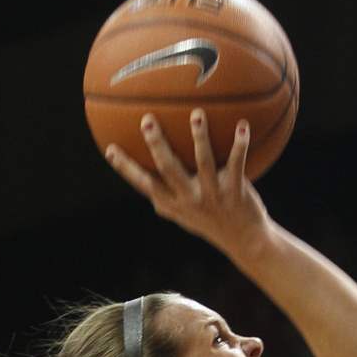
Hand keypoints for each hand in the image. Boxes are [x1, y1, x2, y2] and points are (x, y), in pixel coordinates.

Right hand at [105, 109, 271, 258]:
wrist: (246, 241)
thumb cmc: (212, 223)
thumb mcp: (184, 217)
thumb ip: (165, 201)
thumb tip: (142, 185)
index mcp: (174, 204)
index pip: (145, 185)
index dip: (126, 169)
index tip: (110, 149)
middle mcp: (190, 200)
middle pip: (169, 170)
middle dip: (157, 145)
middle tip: (147, 121)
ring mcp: (213, 195)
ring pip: (204, 162)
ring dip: (199, 137)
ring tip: (196, 115)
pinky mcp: (236, 192)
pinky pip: (237, 163)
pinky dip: (240, 145)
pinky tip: (242, 126)